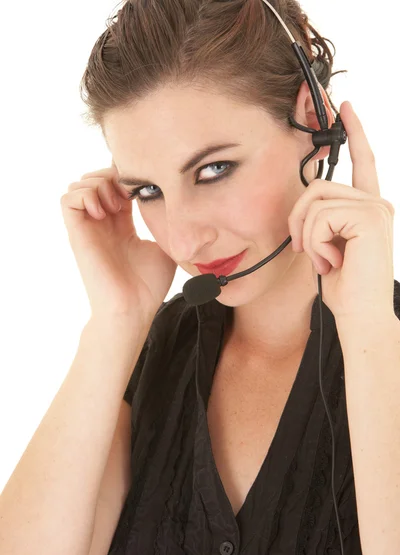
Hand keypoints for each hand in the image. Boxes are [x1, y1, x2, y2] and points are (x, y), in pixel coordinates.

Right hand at [61, 161, 176, 318]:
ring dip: (99, 184)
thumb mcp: (165, 246)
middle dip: (113, 176)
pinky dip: (86, 195)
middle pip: (96, 178)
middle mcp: (103, 223)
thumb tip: (177, 206)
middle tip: (129, 196)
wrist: (133, 308)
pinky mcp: (77, 233)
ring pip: (80, 184)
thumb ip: (164, 222)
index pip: (116, 185)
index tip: (145, 190)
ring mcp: (89, 227)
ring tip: (116, 205)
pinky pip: (68, 199)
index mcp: (122, 224)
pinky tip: (104, 212)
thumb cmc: (149, 285)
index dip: (129, 178)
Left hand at [288, 101, 394, 320]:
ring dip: (307, 236)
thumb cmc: (344, 285)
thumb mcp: (328, 245)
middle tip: (301, 248)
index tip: (344, 107)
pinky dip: (315, 242)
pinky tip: (331, 261)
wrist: (360, 314)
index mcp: (368, 206)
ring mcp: (375, 208)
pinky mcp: (368, 217)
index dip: (354, 132)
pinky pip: (319, 217)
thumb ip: (322, 220)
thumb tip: (306, 206)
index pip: (362, 162)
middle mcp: (376, 202)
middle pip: (318, 187)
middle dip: (298, 220)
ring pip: (315, 202)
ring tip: (323, 259)